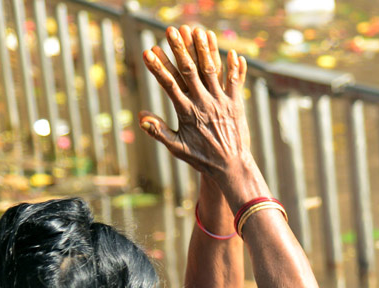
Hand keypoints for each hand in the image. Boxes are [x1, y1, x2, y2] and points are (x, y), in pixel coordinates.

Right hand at [139, 25, 250, 180]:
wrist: (231, 167)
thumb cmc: (202, 158)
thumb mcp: (177, 147)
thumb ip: (159, 131)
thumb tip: (141, 117)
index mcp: (187, 112)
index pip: (169, 85)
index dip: (158, 67)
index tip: (148, 51)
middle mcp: (204, 103)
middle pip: (189, 71)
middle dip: (180, 48)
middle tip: (172, 30)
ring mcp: (221, 102)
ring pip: (212, 71)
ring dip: (205, 49)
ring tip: (199, 30)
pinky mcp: (236, 105)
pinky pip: (235, 82)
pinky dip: (234, 68)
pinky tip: (232, 52)